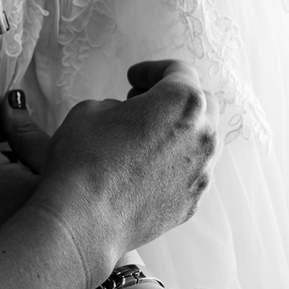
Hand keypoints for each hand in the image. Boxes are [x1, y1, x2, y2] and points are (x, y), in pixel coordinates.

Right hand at [28, 61, 217, 288]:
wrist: (85, 218)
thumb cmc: (84, 157)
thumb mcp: (90, 109)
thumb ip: (119, 105)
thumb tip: (127, 117)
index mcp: (182, 102)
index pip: (179, 71)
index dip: (152, 69)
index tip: (133, 77)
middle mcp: (203, 136)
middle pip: (201, 103)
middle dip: (173, 98)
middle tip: (141, 103)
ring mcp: (202, 172)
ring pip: (200, 140)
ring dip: (177, 131)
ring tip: (143, 138)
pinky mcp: (192, 202)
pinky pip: (190, 172)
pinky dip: (173, 163)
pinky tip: (143, 169)